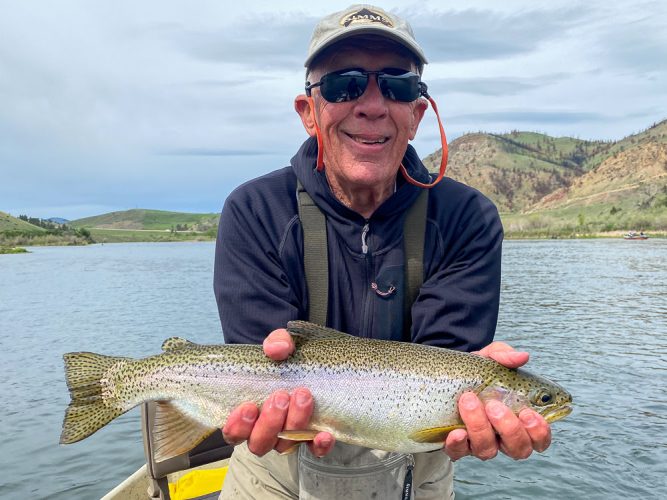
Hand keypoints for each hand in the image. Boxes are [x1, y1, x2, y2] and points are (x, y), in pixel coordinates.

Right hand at [221, 328, 334, 456]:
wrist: (313, 360)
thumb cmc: (286, 357)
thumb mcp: (281, 344)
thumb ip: (277, 343)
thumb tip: (276, 349)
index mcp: (248, 415)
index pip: (234, 433)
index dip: (237, 426)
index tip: (248, 407)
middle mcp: (266, 431)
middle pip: (260, 443)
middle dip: (270, 422)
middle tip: (281, 396)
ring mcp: (289, 436)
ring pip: (285, 445)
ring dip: (294, 423)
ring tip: (303, 396)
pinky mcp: (312, 437)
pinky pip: (315, 451)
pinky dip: (319, 446)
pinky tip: (325, 434)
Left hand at [444, 342, 551, 460]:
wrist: (441, 376)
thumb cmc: (475, 372)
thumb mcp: (488, 359)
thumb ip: (504, 355)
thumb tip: (522, 356)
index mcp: (519, 419)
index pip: (539, 437)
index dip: (539, 431)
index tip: (528, 412)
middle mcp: (502, 436)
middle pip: (519, 449)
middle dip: (509, 429)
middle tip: (494, 405)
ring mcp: (479, 442)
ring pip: (488, 450)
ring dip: (480, 427)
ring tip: (469, 400)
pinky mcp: (456, 445)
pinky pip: (459, 453)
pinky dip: (459, 444)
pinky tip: (456, 431)